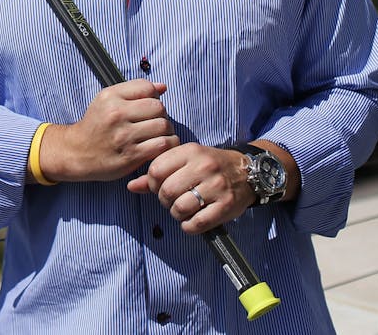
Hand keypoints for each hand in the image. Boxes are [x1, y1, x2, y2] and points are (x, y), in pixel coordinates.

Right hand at [39, 79, 177, 182]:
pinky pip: (161, 145)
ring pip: (163, 126)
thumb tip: (162, 87)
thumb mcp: (106, 101)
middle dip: (161, 115)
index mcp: (110, 97)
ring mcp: (123, 135)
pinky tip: (160, 147)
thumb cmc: (96, 126)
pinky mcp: (130, 155)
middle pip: (158, 107)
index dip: (153, 97)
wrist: (77, 153)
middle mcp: (116, 114)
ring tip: (159, 135)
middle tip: (155, 123)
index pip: (147, 88)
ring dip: (166, 131)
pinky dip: (167, 145)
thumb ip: (134, 91)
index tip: (148, 107)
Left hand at [125, 143, 251, 233]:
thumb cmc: (209, 165)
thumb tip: (131, 186)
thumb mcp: (184, 160)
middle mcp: (203, 167)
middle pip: (166, 191)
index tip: (158, 186)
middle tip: (171, 200)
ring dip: (176, 213)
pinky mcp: (225, 206)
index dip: (151, 183)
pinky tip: (192, 219)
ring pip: (180, 208)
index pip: (156, 170)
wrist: (246, 172)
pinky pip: (197, 223)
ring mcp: (216, 187)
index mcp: (190, 151)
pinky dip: (189, 226)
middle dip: (164, 200)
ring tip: (182, 209)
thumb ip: (158, 171)